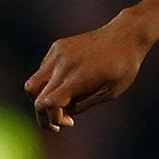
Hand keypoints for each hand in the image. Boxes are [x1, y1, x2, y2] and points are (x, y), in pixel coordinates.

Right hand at [25, 13, 152, 129]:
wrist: (125, 35)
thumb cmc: (123, 67)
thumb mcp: (109, 93)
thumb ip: (83, 105)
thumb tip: (63, 114)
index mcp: (78, 78)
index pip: (48, 103)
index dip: (52, 119)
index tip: (69, 123)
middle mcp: (63, 65)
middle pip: (35, 96)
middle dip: (43, 115)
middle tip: (58, 124)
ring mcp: (58, 54)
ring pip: (33, 83)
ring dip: (42, 98)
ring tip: (62, 102)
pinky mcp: (57, 46)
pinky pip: (43, 70)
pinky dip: (48, 83)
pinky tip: (68, 84)